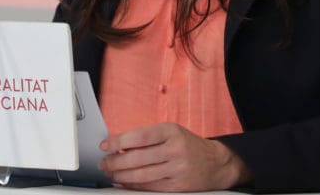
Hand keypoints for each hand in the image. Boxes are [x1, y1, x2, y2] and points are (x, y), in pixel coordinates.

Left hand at [99, 122, 250, 191]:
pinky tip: (124, 183)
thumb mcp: (171, 132)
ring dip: (121, 176)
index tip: (105, 145)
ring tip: (111, 173)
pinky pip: (149, 187)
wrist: (215, 163)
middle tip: (104, 162)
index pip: (139, 136)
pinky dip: (133, 186)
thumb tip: (119, 145)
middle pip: (138, 158)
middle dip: (115, 162)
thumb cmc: (187, 145)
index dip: (118, 141)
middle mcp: (175, 149)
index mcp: (171, 131)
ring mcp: (177, 169)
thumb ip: (147, 137)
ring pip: (141, 175)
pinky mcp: (177, 186)